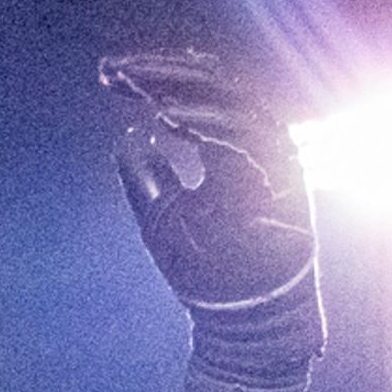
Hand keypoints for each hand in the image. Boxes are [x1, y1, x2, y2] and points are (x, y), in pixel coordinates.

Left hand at [99, 49, 319, 382]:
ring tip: (137, 87)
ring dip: (183, 89)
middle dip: (160, 71)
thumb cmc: (206, 272)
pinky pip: (250, 135)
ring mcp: (271, 157)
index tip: (106, 74)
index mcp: (226, 147)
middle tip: (116, 69)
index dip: (150, 78)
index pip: (192, 94)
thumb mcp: (159, 215)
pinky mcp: (285, 176)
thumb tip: (131, 134)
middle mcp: (252, 144)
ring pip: (234, 99)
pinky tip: (167, 118)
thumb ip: (144, 174)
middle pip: (212, 84)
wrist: (242, 322)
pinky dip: (209, 123)